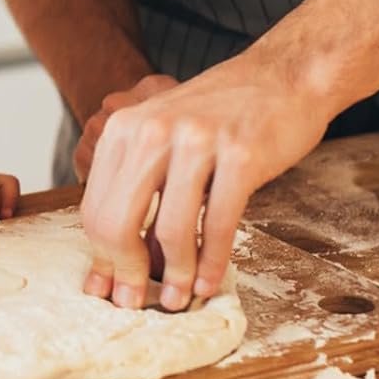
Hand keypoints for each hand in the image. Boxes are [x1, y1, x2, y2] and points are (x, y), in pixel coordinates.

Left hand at [81, 51, 331, 310]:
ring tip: (177, 298)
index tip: (107, 288)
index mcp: (124, 129)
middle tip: (136, 303)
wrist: (282, 76)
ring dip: (174, 275)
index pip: (96, 207)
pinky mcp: (241, 156)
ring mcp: (197, 142)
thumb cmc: (221, 116)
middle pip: (119, 222)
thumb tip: (118, 260)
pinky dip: (211, 262)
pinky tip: (207, 283)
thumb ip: (138, 187)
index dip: (100, 256)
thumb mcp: (163, 137)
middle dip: (125, 272)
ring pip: (171, 229)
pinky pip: (218, 224)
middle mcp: (153, 132)